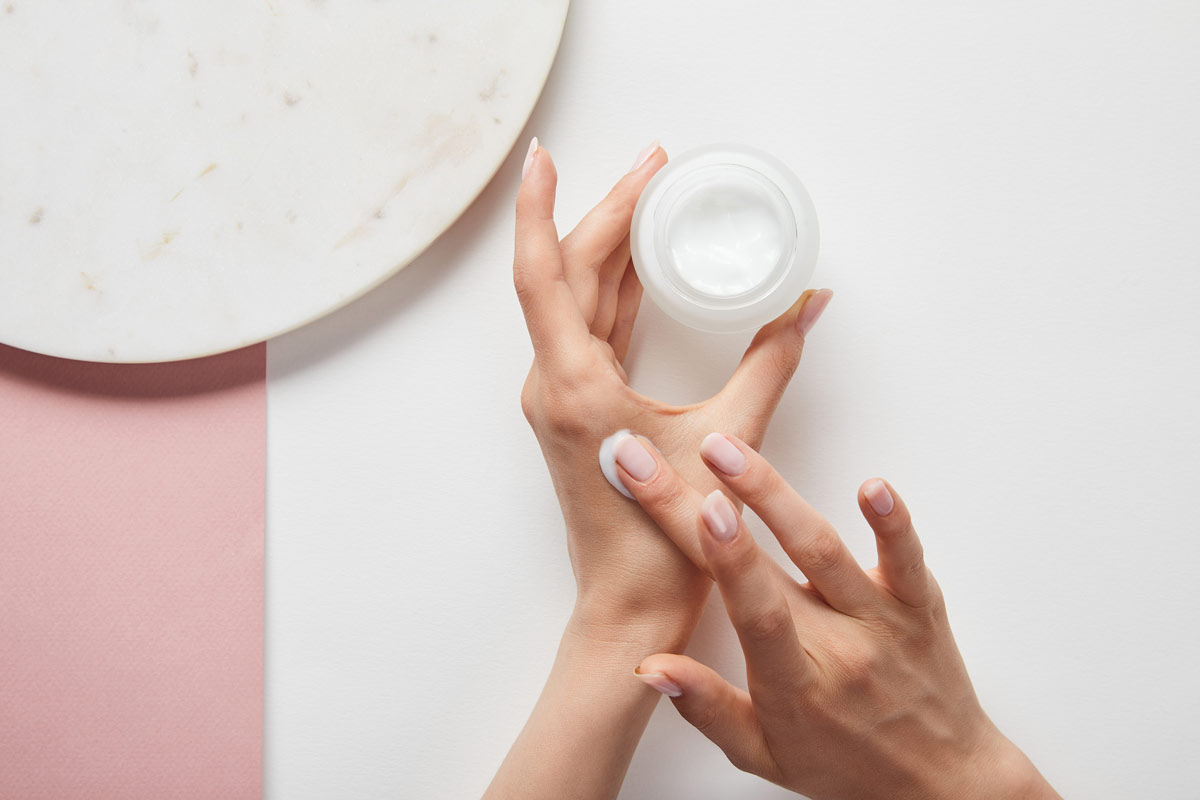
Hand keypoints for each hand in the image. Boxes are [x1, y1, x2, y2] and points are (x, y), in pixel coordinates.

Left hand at [515, 138, 833, 646]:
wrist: (629, 609)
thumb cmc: (668, 544)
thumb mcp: (729, 441)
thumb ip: (772, 363)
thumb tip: (810, 303)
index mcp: (573, 384)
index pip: (544, 272)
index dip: (542, 205)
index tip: (547, 154)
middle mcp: (553, 384)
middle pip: (566, 273)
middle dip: (607, 211)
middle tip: (654, 165)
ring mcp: (561, 398)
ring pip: (574, 301)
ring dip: (608, 247)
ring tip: (649, 196)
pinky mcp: (578, 411)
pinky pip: (588, 332)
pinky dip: (614, 292)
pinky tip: (640, 267)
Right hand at [617, 432, 1060, 799]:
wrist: (944, 782)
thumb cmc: (845, 766)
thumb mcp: (763, 752)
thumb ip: (706, 707)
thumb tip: (650, 667)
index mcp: (796, 687)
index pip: (754, 613)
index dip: (727, 561)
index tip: (699, 512)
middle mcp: (840, 649)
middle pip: (768, 566)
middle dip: (707, 503)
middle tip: (654, 459)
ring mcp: (883, 621)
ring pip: (824, 548)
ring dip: (771, 491)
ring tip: (725, 449)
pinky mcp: (919, 602)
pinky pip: (906, 557)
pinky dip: (891, 521)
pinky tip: (871, 485)